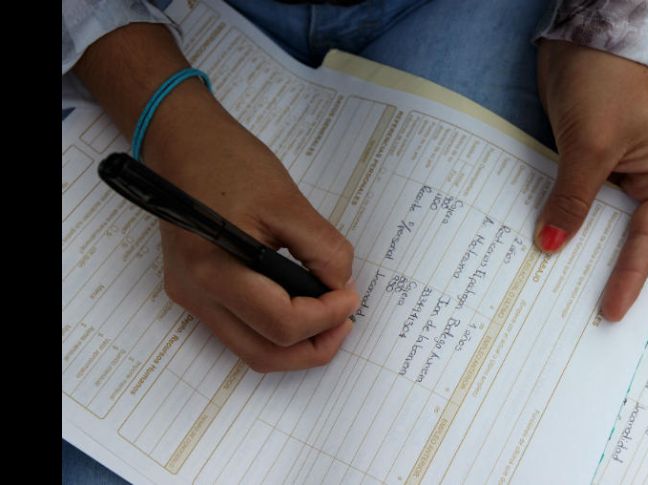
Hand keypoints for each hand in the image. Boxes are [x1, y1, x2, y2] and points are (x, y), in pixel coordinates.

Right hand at [147, 95, 359, 371]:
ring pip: (251, 349)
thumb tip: (341, 287)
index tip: (351, 295)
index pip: (281, 324)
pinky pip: (240, 328)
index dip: (326, 317)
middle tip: (346, 320)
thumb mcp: (288, 202)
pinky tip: (300, 303)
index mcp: (213, 271)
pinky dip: (275, 328)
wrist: (181, 141)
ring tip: (328, 314)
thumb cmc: (229, 161)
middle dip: (314, 347)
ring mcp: (190, 296)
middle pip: (263, 354)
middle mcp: (195, 295)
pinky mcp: (194, 290)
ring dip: (296, 344)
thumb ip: (322, 249)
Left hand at [535, 40, 647, 320]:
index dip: (628, 277)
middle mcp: (646, 177)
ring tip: (557, 289)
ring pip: (598, 220)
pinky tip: (544, 243)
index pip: (647, 238)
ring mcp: (616, 170)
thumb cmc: (600, 84)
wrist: (579, 40)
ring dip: (578, 246)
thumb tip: (553, 245)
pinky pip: (577, 200)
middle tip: (582, 314)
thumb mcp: (588, 147)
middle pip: (626, 235)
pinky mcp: (589, 162)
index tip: (610, 311)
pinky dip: (562, 220)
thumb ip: (572, 199)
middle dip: (605, 270)